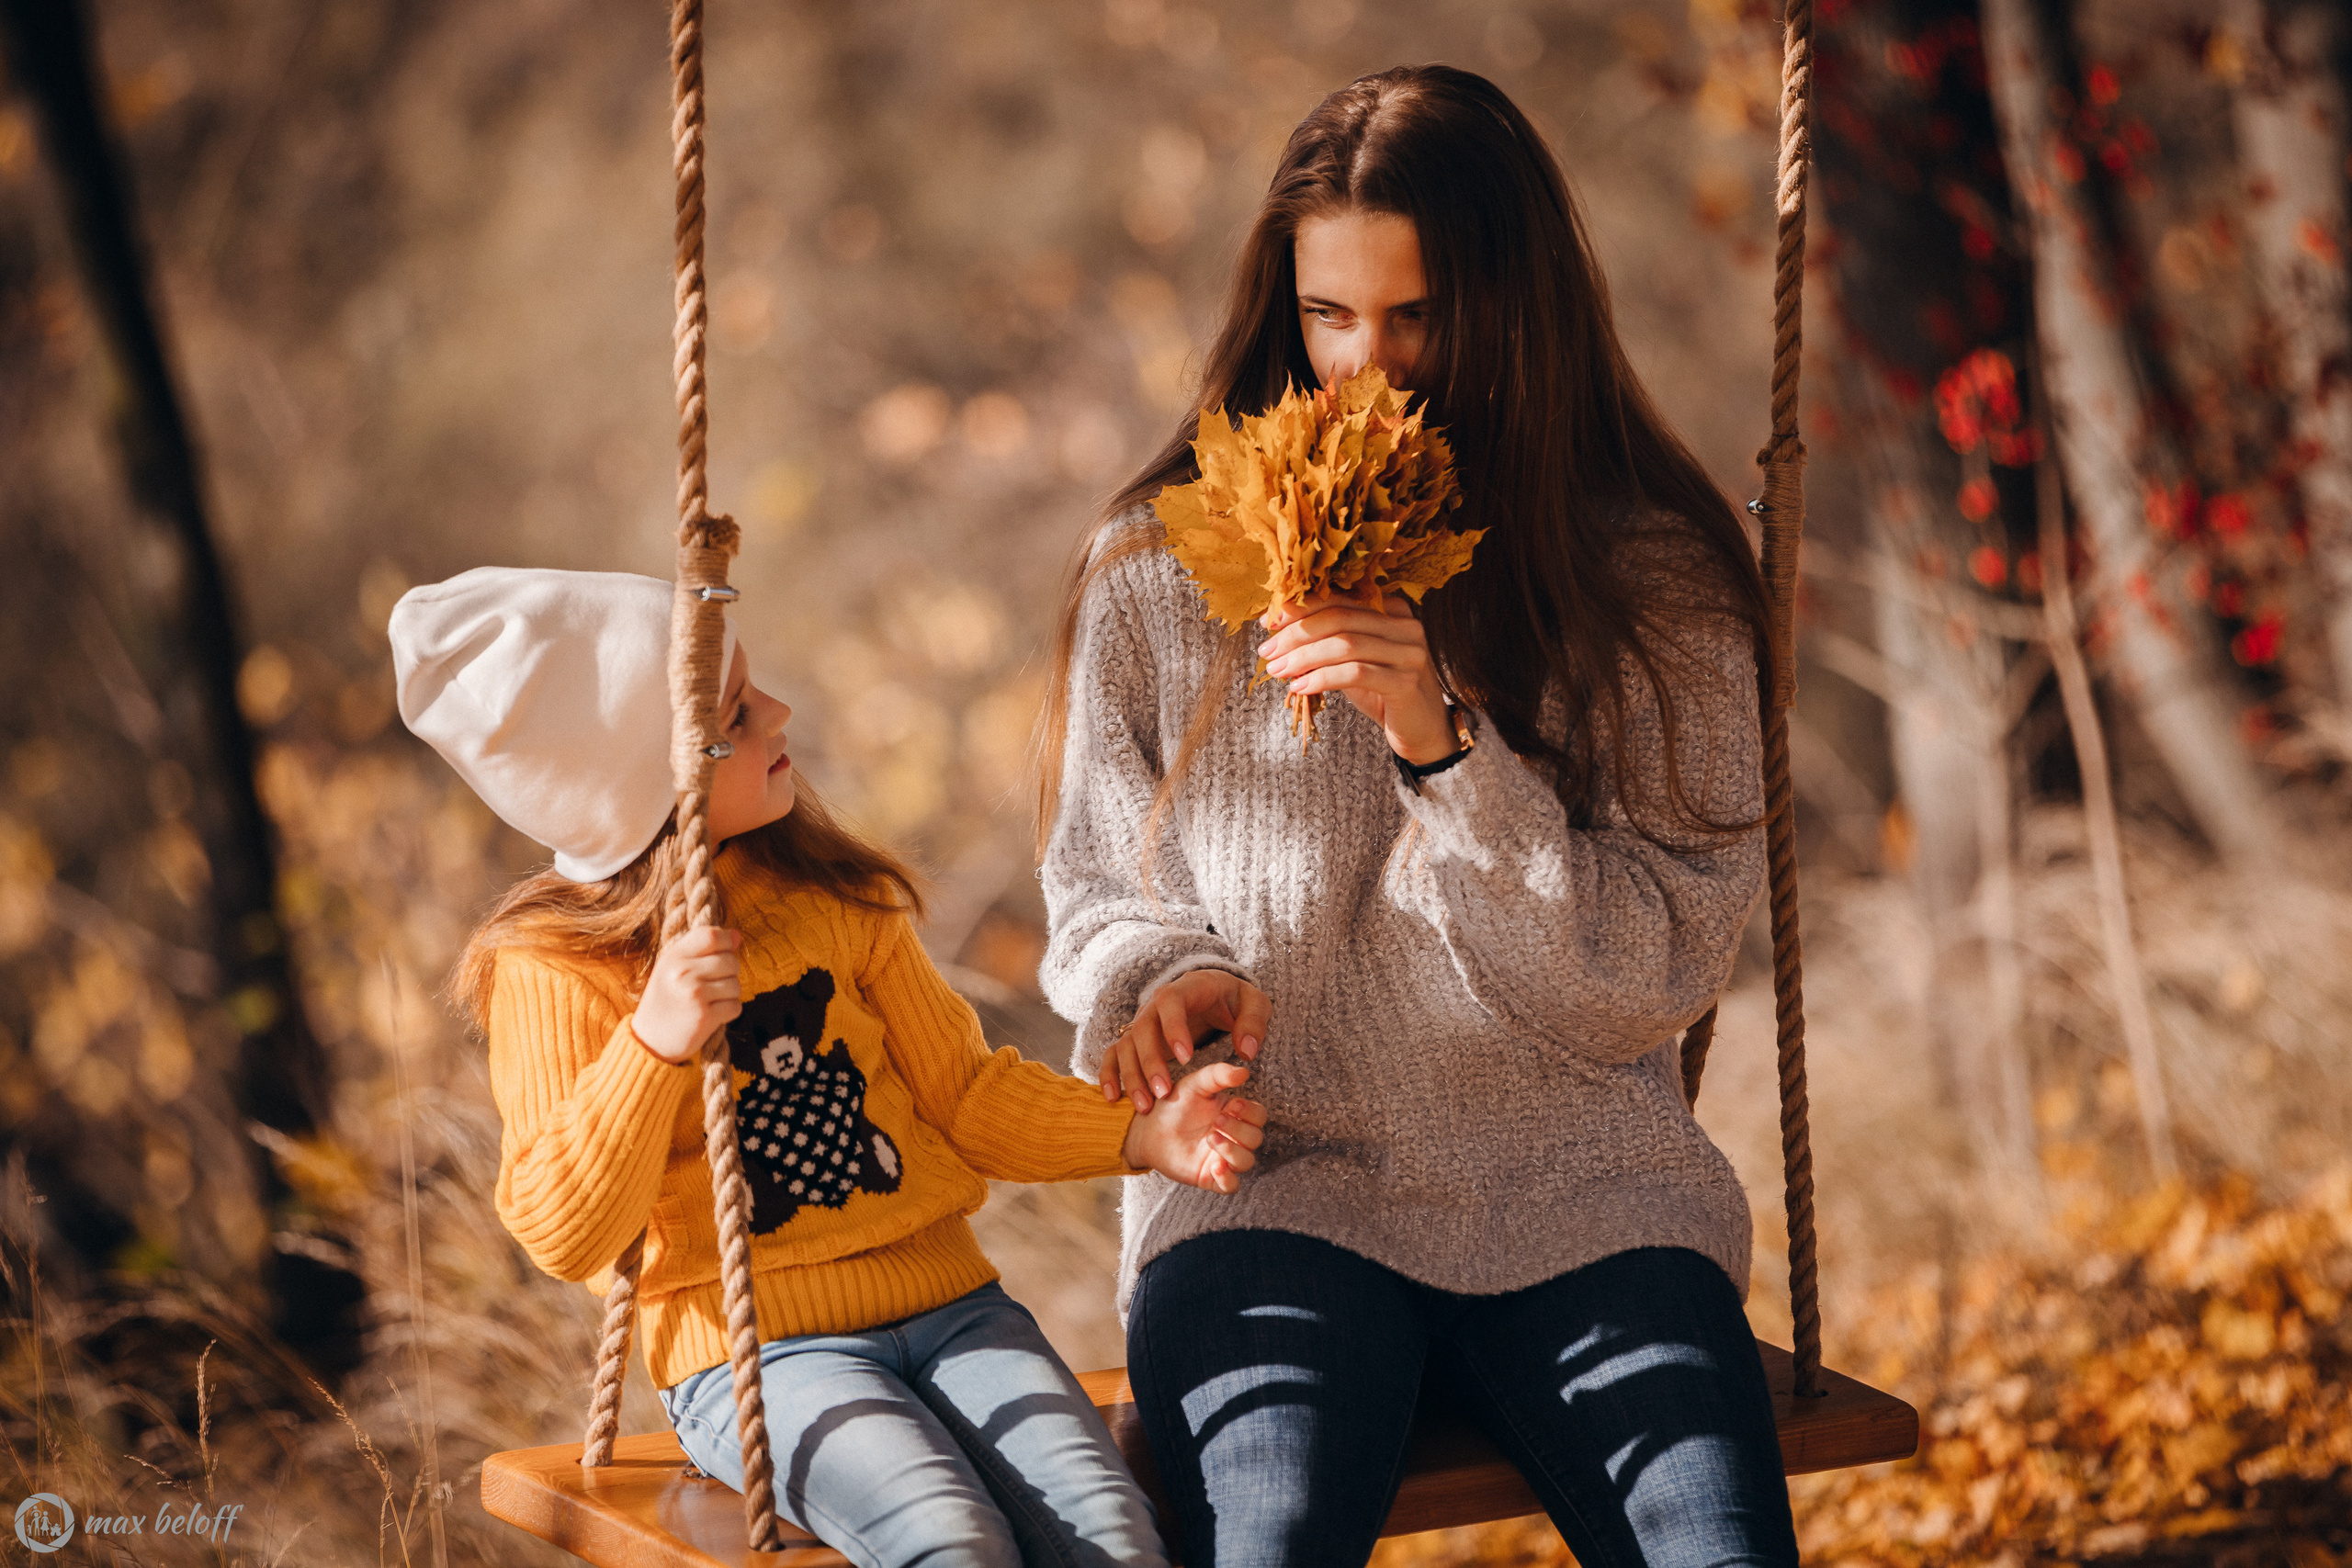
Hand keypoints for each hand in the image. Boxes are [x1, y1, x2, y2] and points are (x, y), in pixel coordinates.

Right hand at [631, 926, 742, 1062]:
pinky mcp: (705, 1016)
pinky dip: (729, 1011)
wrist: (649, 1041)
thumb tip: (739, 936)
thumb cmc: (666, 1000)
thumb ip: (702, 950)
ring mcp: (695, 994)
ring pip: (736, 984)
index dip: (727, 940)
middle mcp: (683, 972)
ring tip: (710, 1000)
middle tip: (714, 984)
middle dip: (730, 972)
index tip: (727, 949)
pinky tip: (712, 1014)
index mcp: (673, 956)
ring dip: (729, 994)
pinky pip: (735, 1006)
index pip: (711, 935)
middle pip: (730, 961)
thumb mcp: (673, 967)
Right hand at [1104, 968, 1270, 1111]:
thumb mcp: (1255, 1004)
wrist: (1213, 993)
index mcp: (1186, 989)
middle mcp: (1157, 1005)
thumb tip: (1247, 1051)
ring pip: (1126, 1045)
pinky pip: (1113, 1054)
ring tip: (1145, 1106)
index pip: (1171, 1002)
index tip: (1186, 1058)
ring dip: (1131, 1075)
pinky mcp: (1135, 1039)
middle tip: (1164, 1093)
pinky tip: (1112, 1098)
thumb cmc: (1235, 1000)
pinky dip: (1109, 1074)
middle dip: (1150, 1062)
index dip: (1173, 1028)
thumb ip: (1254, 1023)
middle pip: (1143, 1028)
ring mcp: (1142, 1022)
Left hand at [1121, 1061, 1266, 1193]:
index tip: (1232, 1105)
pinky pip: (1231, 1186)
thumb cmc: (1173, 1105)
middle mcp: (1233, 1137)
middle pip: (1255, 1139)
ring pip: (1246, 1162)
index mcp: (1234, 1115)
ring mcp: (1222, 1158)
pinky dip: (1227, 1179)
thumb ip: (1218, 1075)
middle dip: (1239, 1129)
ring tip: (1210, 1138)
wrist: (1147, 1129)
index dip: (1250, 1112)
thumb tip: (1244, 1072)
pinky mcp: (1210, 1177)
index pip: (1259, 1116)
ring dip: (1233, 1151)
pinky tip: (1214, 1167)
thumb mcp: (1194, 1084)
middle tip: (1217, 1120)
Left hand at [1258, 592, 1454, 762]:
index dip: (1299, 608)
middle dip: (1296, 634)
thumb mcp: (1353, 658)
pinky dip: (1322, 679)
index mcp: (1392, 608)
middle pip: (1340, 618)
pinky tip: (1300, 687)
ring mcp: (1409, 653)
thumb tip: (1277, 627)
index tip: (1268, 624)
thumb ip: (1327, 639)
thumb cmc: (1380, 691)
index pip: (1339, 598)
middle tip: (1267, 652)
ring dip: (1303, 658)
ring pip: (1345, 645)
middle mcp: (1405, 625)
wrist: (1421, 730)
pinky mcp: (1406, 682)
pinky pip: (1356, 673)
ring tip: (1277, 672)